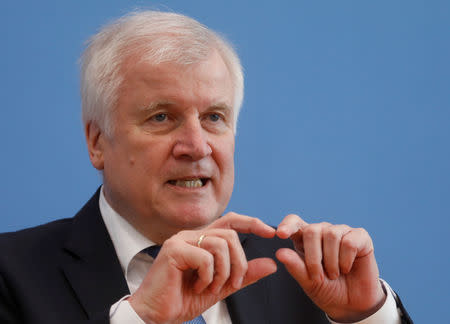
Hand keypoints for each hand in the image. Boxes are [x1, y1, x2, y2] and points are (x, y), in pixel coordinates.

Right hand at [129, 212, 276, 323]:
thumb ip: (244, 274)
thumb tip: (271, 264)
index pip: (230, 222)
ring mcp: (181, 240)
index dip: (251, 223)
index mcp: (202, 241)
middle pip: (230, 235)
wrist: (157, 315)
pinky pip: (206, 258)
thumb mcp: (221, 286)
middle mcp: (191, 236)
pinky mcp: (174, 250)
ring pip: (220, 245)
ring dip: (223, 273)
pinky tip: (197, 287)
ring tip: (211, 288)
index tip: (270, 233)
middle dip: (239, 263)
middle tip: (232, 284)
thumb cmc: (182, 299)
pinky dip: (208, 278)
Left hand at [275, 214, 385, 322]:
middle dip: (313, 257)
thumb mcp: (308, 281)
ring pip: (331, 235)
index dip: (288, 225)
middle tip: (318, 276)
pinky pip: (350, 242)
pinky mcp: (360, 237)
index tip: (280, 235)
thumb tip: (279, 253)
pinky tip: (346, 268)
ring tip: (334, 274)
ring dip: (331, 261)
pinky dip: (346, 260)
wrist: (351, 304)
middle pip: (312, 230)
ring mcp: (342, 231)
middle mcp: (322, 231)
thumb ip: (295, 266)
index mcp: (305, 239)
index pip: (294, 222)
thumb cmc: (326, 289)